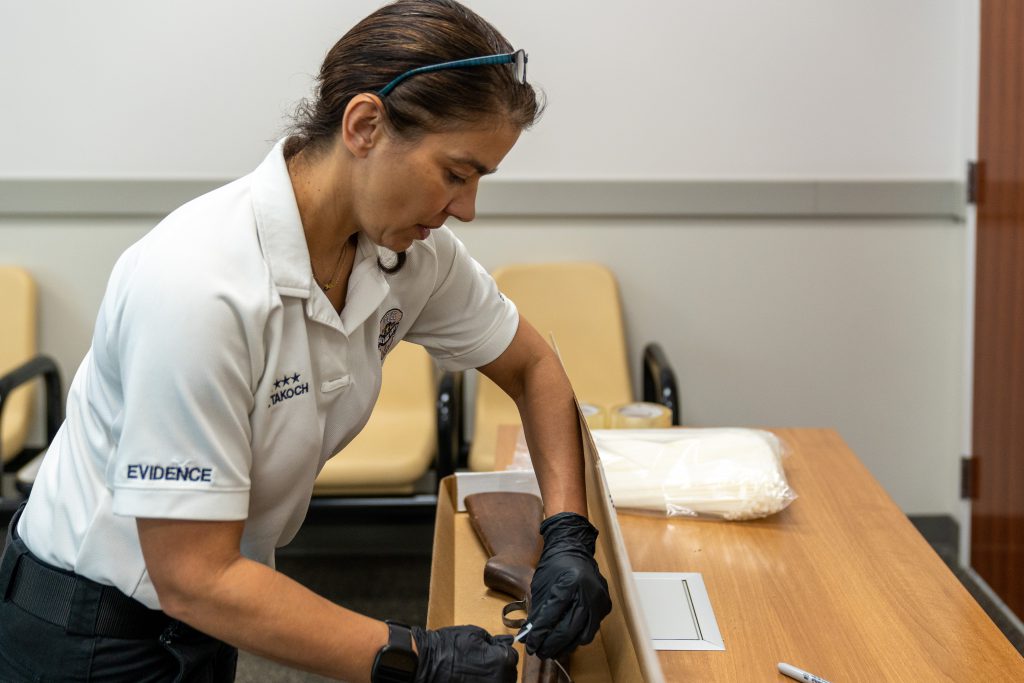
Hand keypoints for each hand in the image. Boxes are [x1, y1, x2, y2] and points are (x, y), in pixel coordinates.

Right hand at [411, 625, 517, 682]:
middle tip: (482, 661)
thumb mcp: (474, 634)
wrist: (425, 663)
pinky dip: (483, 682)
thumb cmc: (448, 646)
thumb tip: (506, 644)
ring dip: (493, 677)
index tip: (491, 650)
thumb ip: (494, 641)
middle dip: (499, 666)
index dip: (501, 651)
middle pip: (508, 673)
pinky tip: (472, 679)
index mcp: (502, 661)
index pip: (512, 656)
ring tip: (476, 672)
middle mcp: (500, 680)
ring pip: (500, 682)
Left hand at [519, 512, 611, 658]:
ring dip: (565, 646)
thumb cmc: (555, 565)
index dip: (540, 633)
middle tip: (539, 652)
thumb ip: (538, 611)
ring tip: (551, 651)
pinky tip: (566, 641)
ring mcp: (598, 600)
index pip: (552, 616)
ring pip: (582, 634)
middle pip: (568, 629)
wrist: (575, 550)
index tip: (530, 644)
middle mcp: (587, 592)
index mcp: (569, 583)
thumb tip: (530, 635)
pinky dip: (577, 638)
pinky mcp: (604, 606)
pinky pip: (591, 629)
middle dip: (551, 644)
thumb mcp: (541, 586)